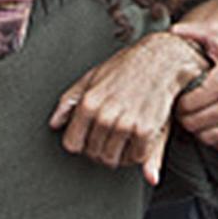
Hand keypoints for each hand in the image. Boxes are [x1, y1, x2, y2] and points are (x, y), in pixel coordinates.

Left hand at [50, 30, 210, 183]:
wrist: (162, 59)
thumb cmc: (127, 67)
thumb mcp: (91, 78)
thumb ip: (69, 102)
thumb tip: (55, 123)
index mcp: (88, 103)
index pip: (72, 144)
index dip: (81, 143)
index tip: (89, 138)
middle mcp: (105, 115)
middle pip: (93, 153)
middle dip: (100, 149)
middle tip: (110, 137)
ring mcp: (126, 124)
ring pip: (112, 159)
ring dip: (118, 154)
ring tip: (124, 138)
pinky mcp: (146, 130)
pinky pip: (136, 157)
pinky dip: (138, 154)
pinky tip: (138, 140)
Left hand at [170, 19, 217, 153]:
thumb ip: (192, 31)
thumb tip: (170, 31)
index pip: (190, 105)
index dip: (179, 105)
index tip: (180, 99)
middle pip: (198, 124)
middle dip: (186, 119)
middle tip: (185, 111)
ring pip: (213, 138)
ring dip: (201, 131)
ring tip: (199, 118)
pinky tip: (216, 126)